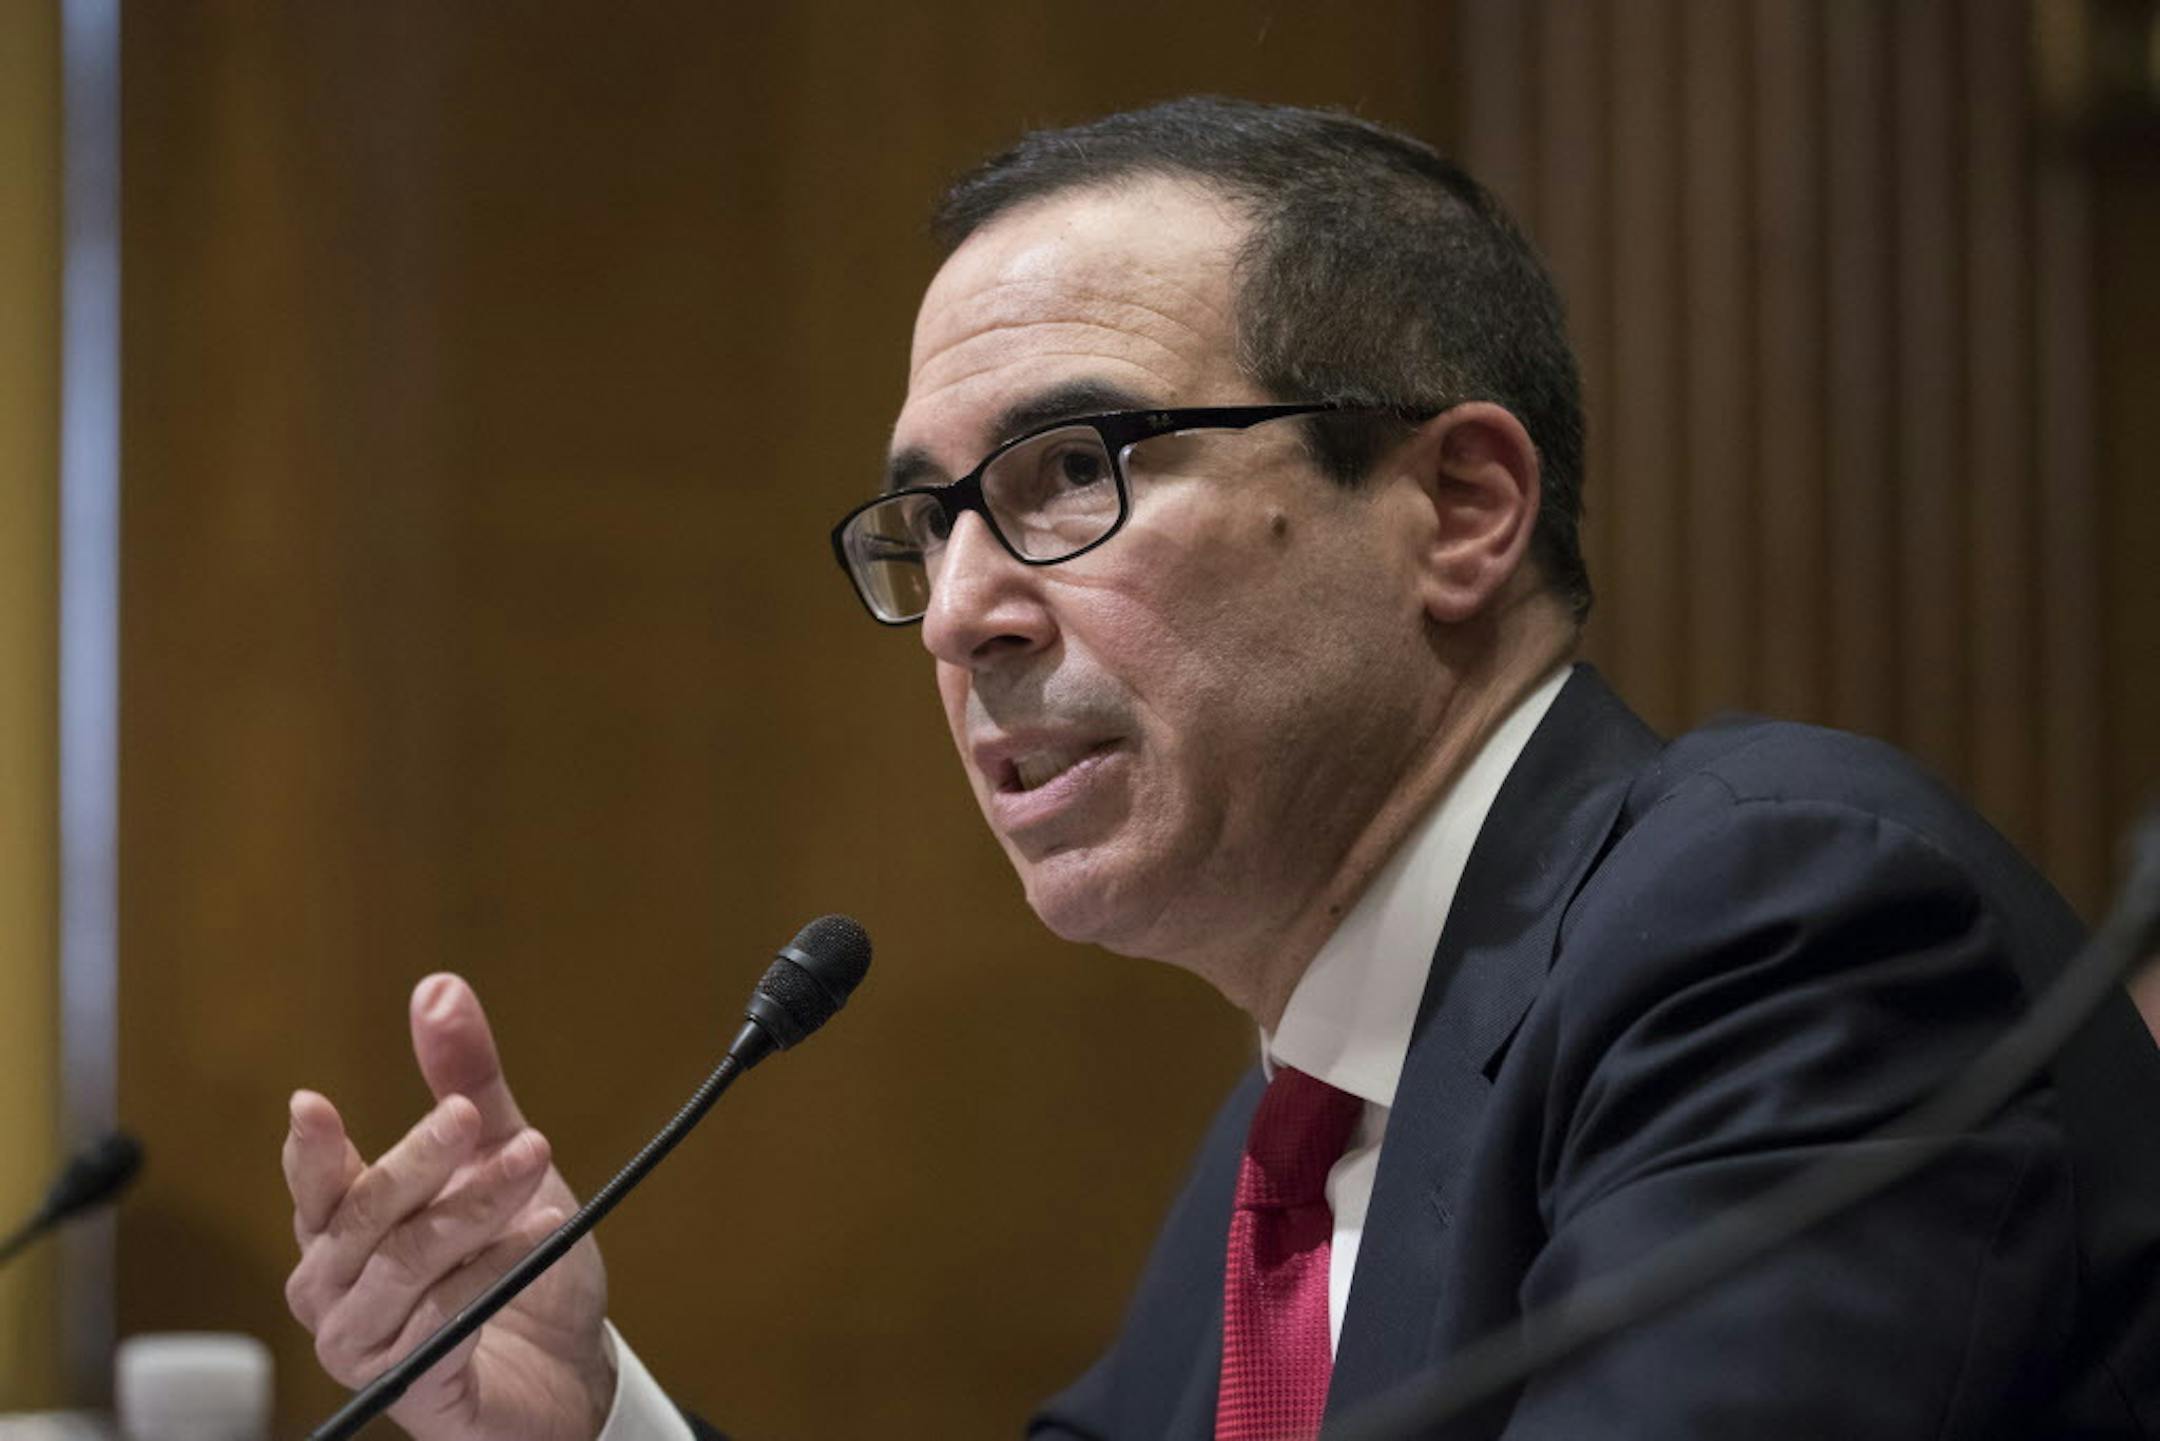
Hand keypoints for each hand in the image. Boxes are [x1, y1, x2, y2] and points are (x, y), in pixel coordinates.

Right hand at [283, 975, 615, 1440]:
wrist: (564, 1367)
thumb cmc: (516, 1263)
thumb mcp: (498, 1156)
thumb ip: (466, 1080)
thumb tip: (440, 990)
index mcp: (342, 1230)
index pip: (313, 1183)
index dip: (310, 1148)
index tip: (310, 1104)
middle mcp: (336, 1288)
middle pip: (365, 1214)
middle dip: (420, 1159)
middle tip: (468, 1116)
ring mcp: (367, 1343)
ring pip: (408, 1260)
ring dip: (475, 1207)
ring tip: (533, 1161)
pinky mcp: (412, 1385)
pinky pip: (448, 1315)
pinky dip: (498, 1264)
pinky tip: (545, 1230)